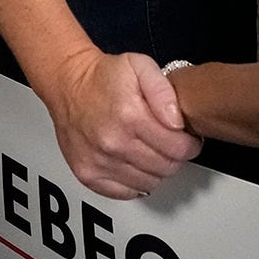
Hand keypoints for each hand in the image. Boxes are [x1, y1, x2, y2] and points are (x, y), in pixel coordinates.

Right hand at [37, 50, 202, 200]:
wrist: (68, 84)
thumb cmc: (103, 77)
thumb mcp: (141, 66)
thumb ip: (164, 92)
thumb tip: (177, 121)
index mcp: (130, 116)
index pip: (178, 148)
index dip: (190, 144)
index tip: (188, 139)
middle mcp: (113, 143)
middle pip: (166, 168)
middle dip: (174, 157)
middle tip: (169, 143)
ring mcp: (99, 162)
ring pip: (148, 183)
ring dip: (155, 169)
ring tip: (149, 150)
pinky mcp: (88, 174)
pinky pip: (125, 192)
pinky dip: (134, 181)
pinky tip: (132, 163)